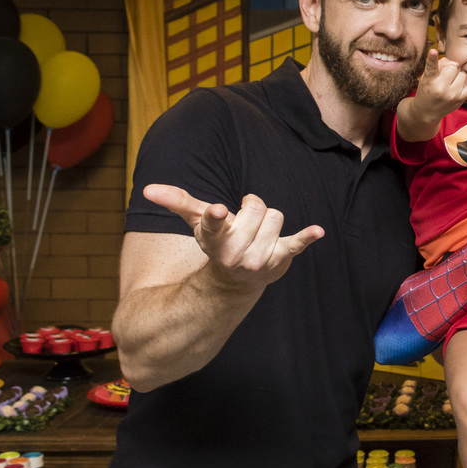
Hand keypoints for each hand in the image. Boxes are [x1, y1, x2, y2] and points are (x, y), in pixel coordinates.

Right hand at [143, 184, 322, 290]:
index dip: (217, 217)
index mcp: (213, 239)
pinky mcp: (281, 259)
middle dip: (254, 208)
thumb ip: (177, 201)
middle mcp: (235, 252)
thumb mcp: (197, 222)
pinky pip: (295, 244)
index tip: (219, 211)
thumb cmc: (218, 241)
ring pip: (276, 216)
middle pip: (257, 208)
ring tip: (259, 234)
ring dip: (270, 220)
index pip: (213, 224)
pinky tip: (318, 231)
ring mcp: (259, 258)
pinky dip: (307, 237)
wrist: (238, 279)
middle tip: (246, 221)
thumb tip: (148, 188)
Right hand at [414, 49, 466, 116]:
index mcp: (429, 81)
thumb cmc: (427, 90)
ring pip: (462, 75)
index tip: (433, 51)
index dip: (432, 58)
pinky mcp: (460, 99)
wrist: (427, 111)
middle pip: (453, 66)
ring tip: (449, 82)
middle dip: (449, 67)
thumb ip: (437, 67)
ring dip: (457, 76)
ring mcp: (452, 95)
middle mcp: (441, 88)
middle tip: (443, 74)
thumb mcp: (426, 78)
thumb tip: (453, 63)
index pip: (431, 67)